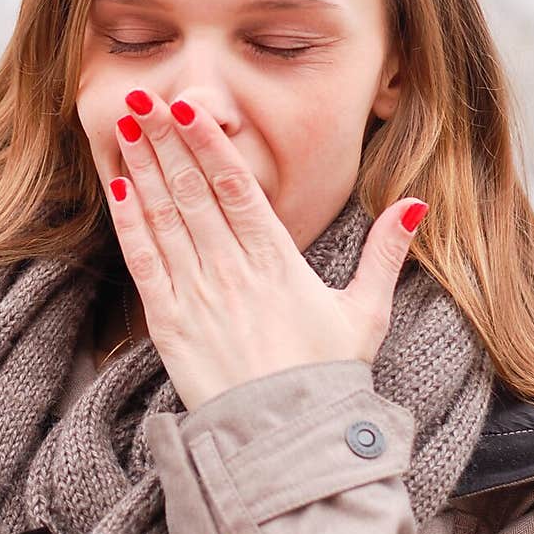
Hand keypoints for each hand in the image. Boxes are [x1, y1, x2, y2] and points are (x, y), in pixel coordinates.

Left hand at [103, 87, 428, 410]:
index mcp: (278, 262)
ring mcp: (198, 296)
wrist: (286, 441)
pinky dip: (130, 224)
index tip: (187, 105)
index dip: (209, 143)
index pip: (236, 188)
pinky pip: (144, 264)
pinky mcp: (169, 326)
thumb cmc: (325, 376)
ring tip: (122, 122)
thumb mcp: (366, 313)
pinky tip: (118, 187)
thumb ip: (385, 254)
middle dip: (163, 138)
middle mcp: (233, 271)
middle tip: (139, 92)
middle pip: (192, 191)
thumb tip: (415, 205)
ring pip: (165, 218)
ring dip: (142, 166)